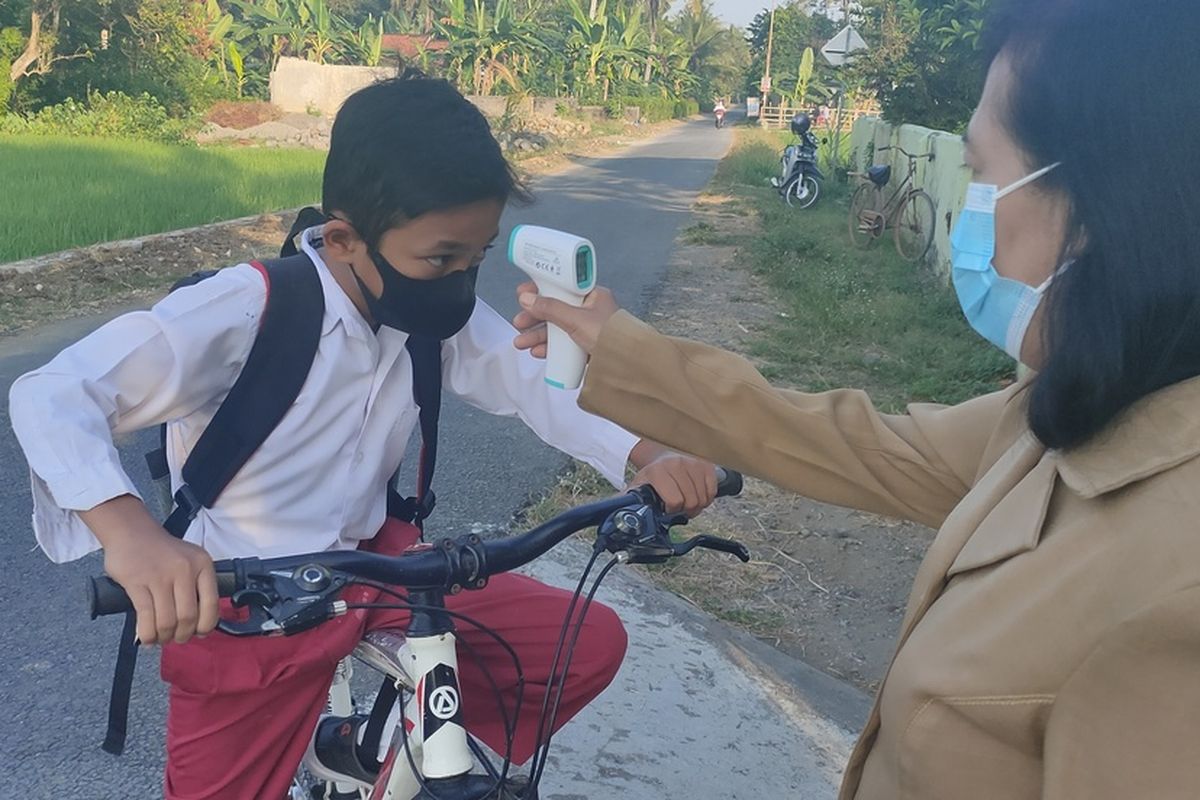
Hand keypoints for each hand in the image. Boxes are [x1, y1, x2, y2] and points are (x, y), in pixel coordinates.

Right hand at [82, 496, 218, 644]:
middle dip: (182, 635)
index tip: (199, 633)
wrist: (131, 532)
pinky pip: (146, 617)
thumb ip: (197, 586)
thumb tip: (199, 624)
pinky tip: (146, 638)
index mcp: (202, 564)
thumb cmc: (162, 552)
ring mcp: (160, 575)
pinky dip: (147, 633)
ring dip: (163, 637)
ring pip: (167, 620)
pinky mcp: (137, 582)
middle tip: (175, 639)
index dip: (205, 626)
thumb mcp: (189, 561)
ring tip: (160, 638)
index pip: (211, 604)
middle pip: (188, 617)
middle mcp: (184, 569)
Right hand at [512, 281, 619, 357]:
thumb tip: (527, 298)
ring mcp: (588, 328)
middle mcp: (589, 309)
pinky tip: (538, 352)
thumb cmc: (609, 336)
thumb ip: (550, 308)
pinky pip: (564, 343)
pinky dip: (549, 347)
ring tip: (521, 342)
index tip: (522, 294)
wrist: (628, 365)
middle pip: (555, 308)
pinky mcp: (586, 346)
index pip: (561, 286)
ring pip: (557, 328)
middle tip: (519, 323)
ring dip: (537, 334)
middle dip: (534, 317)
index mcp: (592, 295)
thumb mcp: (576, 319)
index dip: (541, 289)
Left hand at [629, 451, 718, 517]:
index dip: (672, 511)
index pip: (675, 501)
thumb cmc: (652, 476)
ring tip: (688, 502)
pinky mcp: (706, 464)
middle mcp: (676, 465)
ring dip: (697, 506)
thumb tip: (614, 514)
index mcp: (658, 472)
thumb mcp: (638, 487)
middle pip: (691, 501)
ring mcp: (693, 463)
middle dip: (686, 511)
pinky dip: (707, 498)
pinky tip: (697, 495)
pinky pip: (712, 490)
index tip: (668, 509)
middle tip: (680, 508)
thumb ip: (627, 502)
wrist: (663, 456)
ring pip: (703, 498)